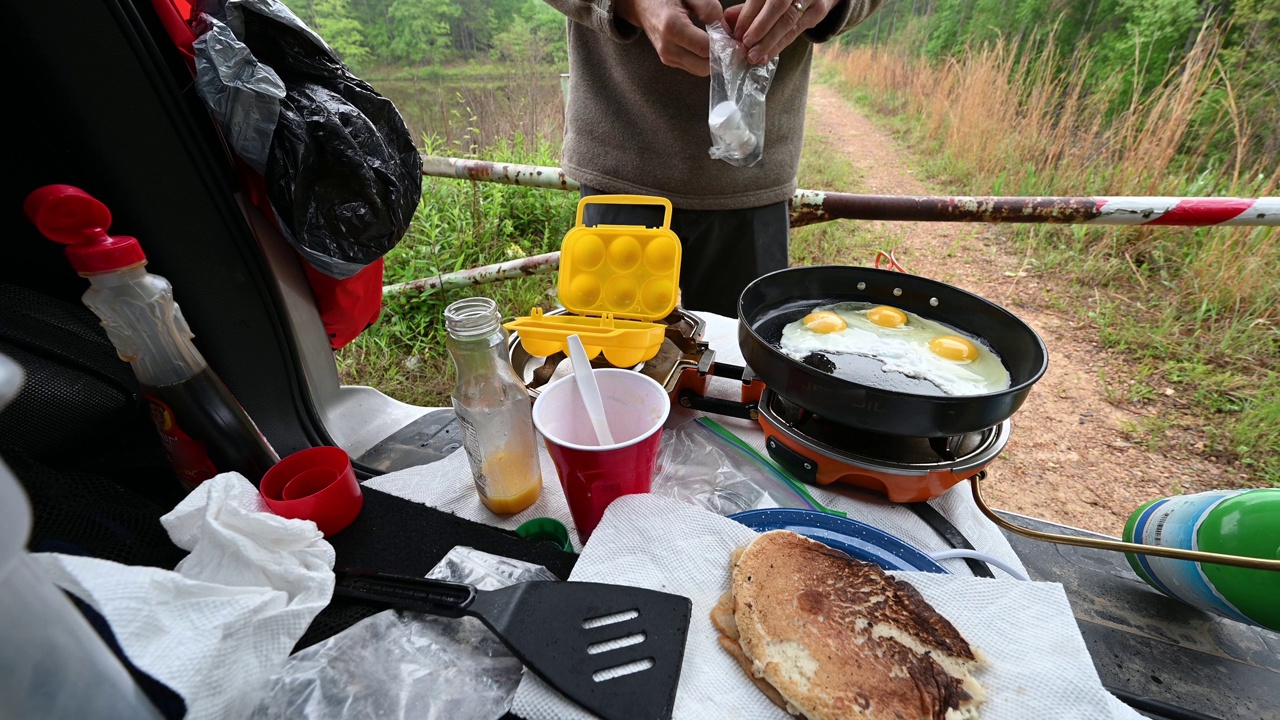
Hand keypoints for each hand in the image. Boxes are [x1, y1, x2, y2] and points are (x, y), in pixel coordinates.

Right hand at [615, 0, 724, 75]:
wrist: (642, 5)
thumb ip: (709, 9)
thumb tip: (725, 31)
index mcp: (671, 27)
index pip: (705, 48)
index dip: (723, 46)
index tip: (734, 40)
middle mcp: (667, 47)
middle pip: (703, 66)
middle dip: (720, 58)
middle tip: (731, 45)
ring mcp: (666, 57)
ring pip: (700, 70)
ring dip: (713, 61)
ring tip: (721, 45)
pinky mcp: (668, 61)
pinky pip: (693, 67)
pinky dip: (704, 61)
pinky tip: (709, 47)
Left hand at [724, 0, 838, 64]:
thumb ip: (748, 8)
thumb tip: (727, 19)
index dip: (748, 16)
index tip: (738, 35)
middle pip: (778, 5)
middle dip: (761, 28)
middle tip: (747, 46)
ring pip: (789, 21)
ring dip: (770, 42)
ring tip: (755, 57)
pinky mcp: (818, 10)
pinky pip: (797, 31)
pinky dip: (780, 45)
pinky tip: (768, 55)